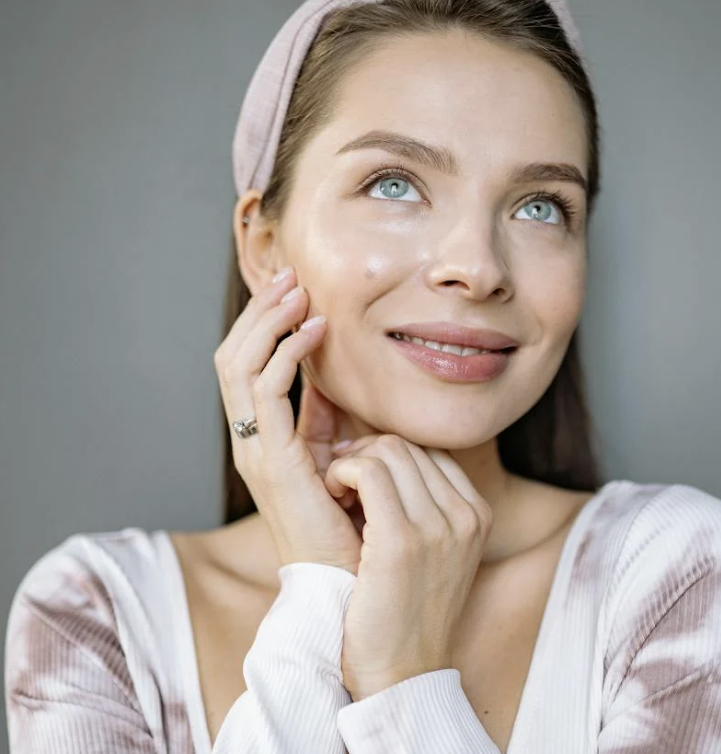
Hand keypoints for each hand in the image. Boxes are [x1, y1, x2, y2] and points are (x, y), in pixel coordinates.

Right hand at [213, 266, 363, 572]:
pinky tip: (315, 332)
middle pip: (233, 356)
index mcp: (261, 437)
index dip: (265, 323)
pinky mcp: (271, 461)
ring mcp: (254, 450)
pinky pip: (265, 391)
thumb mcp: (335, 454)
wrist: (346, 583)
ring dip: (268, 322)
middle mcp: (248, 440)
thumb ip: (325, 416)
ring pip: (239, 366)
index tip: (296, 288)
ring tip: (300, 292)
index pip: (245, 365)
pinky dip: (286, 353)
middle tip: (292, 276)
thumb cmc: (348, 521)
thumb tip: (329, 374)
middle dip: (260, 311)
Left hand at [324, 435, 493, 700]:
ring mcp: (438, 527)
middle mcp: (465, 515)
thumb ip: (431, 508)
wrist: (401, 674)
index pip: (431, 450)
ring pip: (388, 450)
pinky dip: (341, 472)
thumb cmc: (407, 613)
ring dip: (351, 461)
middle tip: (340, 477)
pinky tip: (330, 493)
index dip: (390, 453)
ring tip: (335, 491)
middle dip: (366, 452)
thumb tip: (394, 460)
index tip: (361, 472)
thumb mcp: (439, 554)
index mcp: (477, 515)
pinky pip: (368, 472)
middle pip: (408, 445)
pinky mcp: (400, 540)